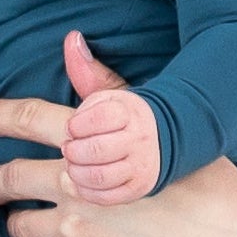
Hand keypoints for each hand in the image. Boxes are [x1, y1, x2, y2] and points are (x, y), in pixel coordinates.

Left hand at [0, 44, 236, 236]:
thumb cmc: (206, 183)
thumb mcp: (161, 127)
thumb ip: (108, 89)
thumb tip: (72, 43)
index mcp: (96, 145)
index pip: (30, 120)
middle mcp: (80, 189)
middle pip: (10, 180)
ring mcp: (83, 236)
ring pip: (21, 229)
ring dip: (19, 224)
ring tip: (27, 224)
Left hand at [63, 80, 161, 200]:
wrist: (167, 138)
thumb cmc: (127, 116)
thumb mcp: (111, 91)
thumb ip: (87, 71)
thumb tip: (71, 39)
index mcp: (129, 111)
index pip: (94, 120)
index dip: (76, 126)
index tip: (72, 127)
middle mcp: (138, 139)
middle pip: (92, 150)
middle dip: (73, 151)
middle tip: (68, 149)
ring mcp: (140, 167)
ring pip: (97, 176)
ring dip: (76, 172)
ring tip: (73, 165)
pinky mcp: (138, 189)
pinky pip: (106, 196)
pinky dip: (88, 191)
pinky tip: (83, 182)